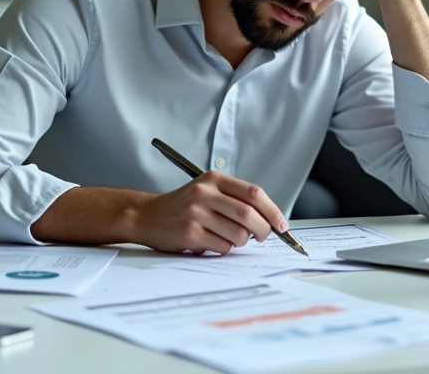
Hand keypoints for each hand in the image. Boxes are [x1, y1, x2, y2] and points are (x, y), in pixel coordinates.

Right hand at [131, 171, 288, 254]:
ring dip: (242, 242)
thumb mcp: (207, 191)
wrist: (146, 216)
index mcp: (213, 179)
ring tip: (230, 238)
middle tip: (262, 237)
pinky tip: (213, 243)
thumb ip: (235, 199)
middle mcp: (204, 193)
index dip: (273, 211)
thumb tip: (270, 220)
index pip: (254, 193)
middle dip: (263, 230)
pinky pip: (222, 247)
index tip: (282, 225)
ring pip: (238, 234)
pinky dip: (225, 249)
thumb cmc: (183, 207)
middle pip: (249, 214)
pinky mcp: (189, 233)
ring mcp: (196, 213)